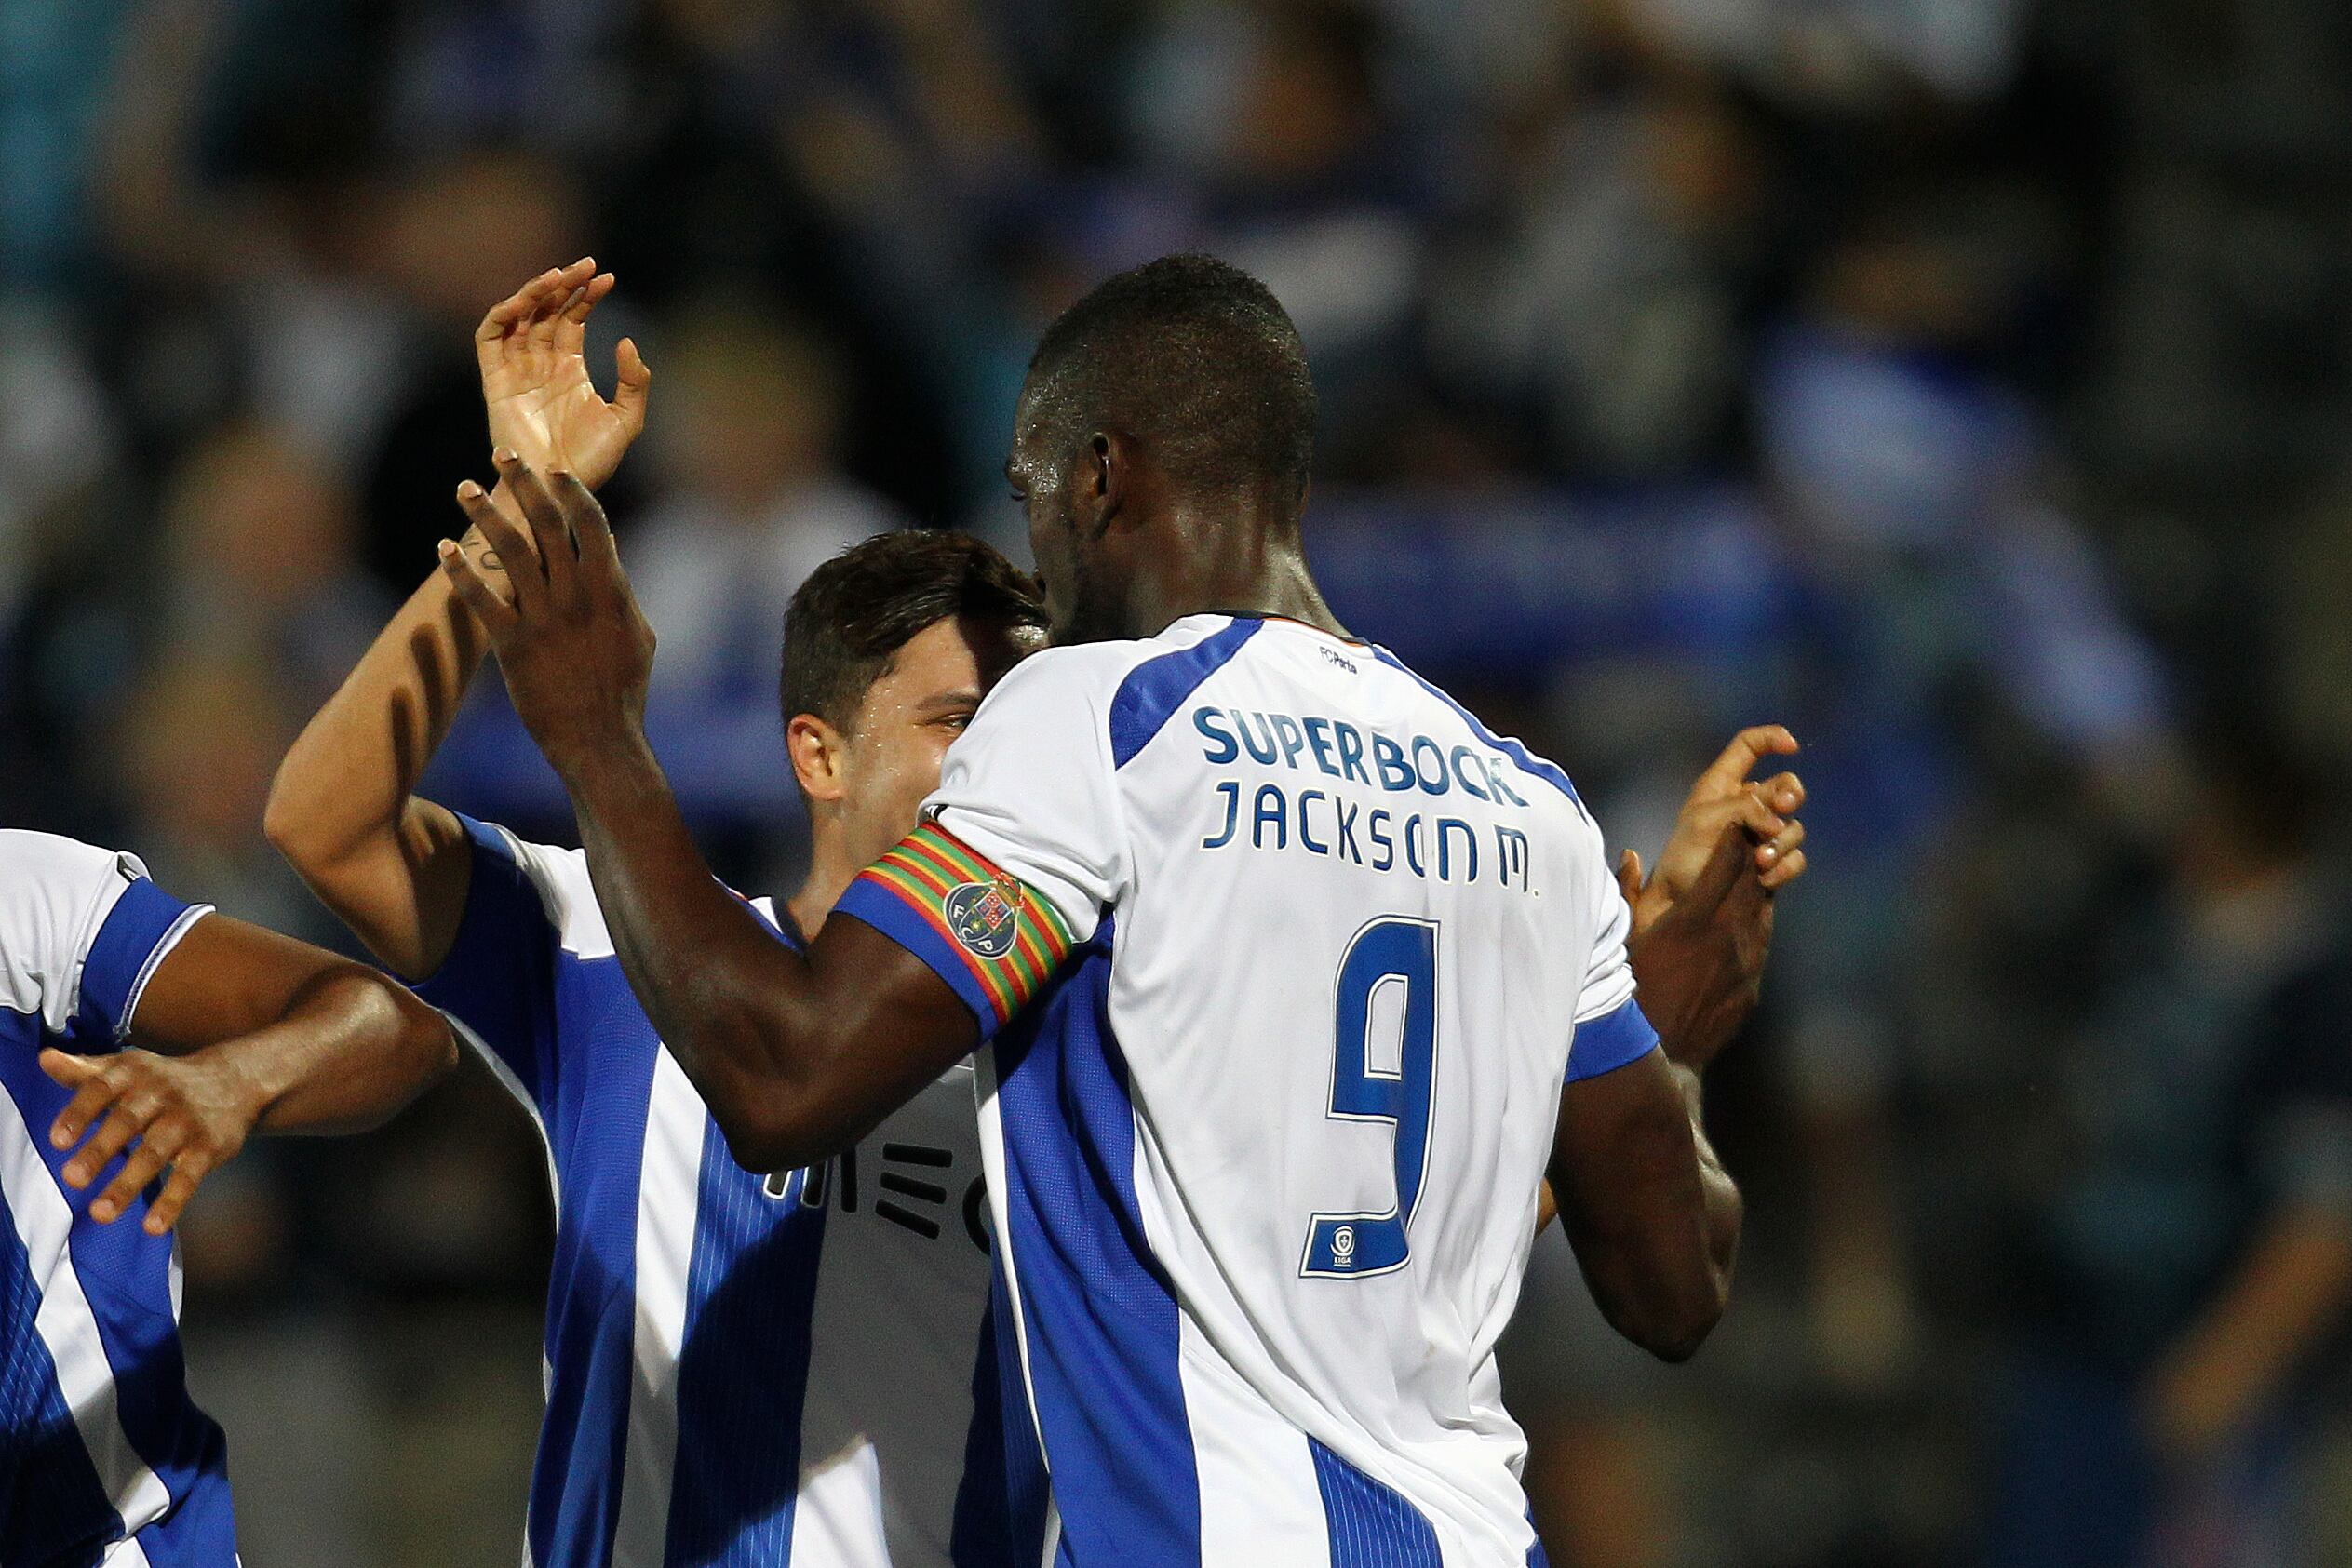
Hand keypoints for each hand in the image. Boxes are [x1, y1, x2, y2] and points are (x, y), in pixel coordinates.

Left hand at [43, 1047, 265, 1233]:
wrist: (236, 1080)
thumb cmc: (162, 1081)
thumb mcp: (126, 1069)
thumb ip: (83, 1071)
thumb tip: (44, 1058)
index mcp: (134, 1073)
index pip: (102, 1089)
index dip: (80, 1113)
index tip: (58, 1140)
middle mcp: (161, 1094)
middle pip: (128, 1122)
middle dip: (101, 1151)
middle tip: (72, 1179)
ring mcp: (187, 1122)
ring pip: (155, 1153)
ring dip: (128, 1183)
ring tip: (101, 1213)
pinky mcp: (209, 1148)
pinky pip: (190, 1176)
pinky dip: (173, 1201)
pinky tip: (153, 1226)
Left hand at [441, 451, 655, 779]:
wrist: (600, 740)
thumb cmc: (623, 692)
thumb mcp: (639, 636)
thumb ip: (622, 595)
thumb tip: (612, 559)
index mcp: (612, 590)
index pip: (592, 524)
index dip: (572, 491)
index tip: (553, 468)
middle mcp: (578, 597)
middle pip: (548, 525)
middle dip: (525, 485)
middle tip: (503, 454)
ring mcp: (545, 619)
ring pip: (512, 553)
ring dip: (486, 515)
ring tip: (463, 488)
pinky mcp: (515, 645)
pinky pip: (483, 599)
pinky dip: (462, 572)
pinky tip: (444, 549)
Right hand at [477, 257, 649, 493]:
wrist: (559, 488)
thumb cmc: (592, 462)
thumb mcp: (626, 420)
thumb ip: (634, 382)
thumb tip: (625, 340)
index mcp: (569, 367)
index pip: (573, 318)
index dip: (587, 295)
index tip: (607, 278)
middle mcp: (541, 363)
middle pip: (547, 310)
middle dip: (565, 284)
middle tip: (586, 265)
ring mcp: (517, 369)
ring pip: (520, 316)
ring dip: (536, 292)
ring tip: (560, 276)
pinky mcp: (495, 380)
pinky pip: (490, 337)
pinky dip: (503, 313)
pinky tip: (526, 300)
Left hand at [1620, 726, 1805, 934]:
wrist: (1679, 905)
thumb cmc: (1682, 857)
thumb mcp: (1706, 821)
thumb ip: (1745, 807)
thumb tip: (1779, 821)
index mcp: (1720, 786)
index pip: (1748, 746)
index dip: (1772, 738)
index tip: (1792, 745)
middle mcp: (1743, 806)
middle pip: (1785, 785)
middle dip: (1790, 794)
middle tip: (1782, 807)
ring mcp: (1758, 836)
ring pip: (1792, 825)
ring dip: (1783, 840)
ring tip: (1760, 860)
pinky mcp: (1769, 865)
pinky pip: (1794, 858)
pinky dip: (1786, 865)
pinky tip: (1765, 877)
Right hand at [1625, 820, 1775, 1073]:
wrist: (1659, 1058)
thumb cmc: (1627, 995)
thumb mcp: (1620, 941)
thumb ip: (1627, 894)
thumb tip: (1629, 855)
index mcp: (1691, 921)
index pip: (1726, 864)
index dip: (1734, 838)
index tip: (1736, 819)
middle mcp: (1726, 938)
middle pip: (1751, 883)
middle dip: (1753, 856)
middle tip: (1753, 834)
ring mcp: (1745, 964)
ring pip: (1761, 912)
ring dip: (1757, 890)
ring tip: (1751, 873)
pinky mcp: (1751, 987)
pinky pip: (1759, 945)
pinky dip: (1754, 926)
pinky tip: (1743, 922)